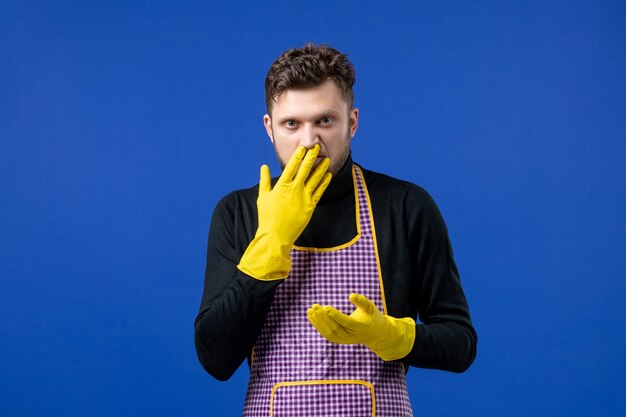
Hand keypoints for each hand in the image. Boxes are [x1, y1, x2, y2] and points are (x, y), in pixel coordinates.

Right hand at [237, 145, 331, 280]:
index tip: (303, 148)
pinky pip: (319, 191)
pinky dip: (324, 183)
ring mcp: (304, 197)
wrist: (276, 235)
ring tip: (326, 159)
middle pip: (305, 169)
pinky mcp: (310, 206)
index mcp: (282, 186)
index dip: (298, 155)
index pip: (292, 166)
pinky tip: (328, 175)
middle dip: (312, 157)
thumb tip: (263, 167)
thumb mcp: (262, 197)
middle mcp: (294, 189)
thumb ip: (264, 180)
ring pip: (315, 179)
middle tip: (317, 147)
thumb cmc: (267, 217)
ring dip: (321, 168)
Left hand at [307, 293, 415, 360]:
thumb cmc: (371, 316)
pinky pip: (326, 334)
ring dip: (318, 321)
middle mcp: (351, 336)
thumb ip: (361, 301)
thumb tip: (350, 295)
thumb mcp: (370, 307)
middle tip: (314, 306)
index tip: (326, 307)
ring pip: (328, 332)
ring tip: (310, 310)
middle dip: (323, 317)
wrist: (373, 333)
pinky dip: (318, 325)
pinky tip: (311, 316)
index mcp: (360, 328)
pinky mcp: (338, 340)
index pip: (346, 322)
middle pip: (335, 327)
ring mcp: (344, 340)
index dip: (336, 316)